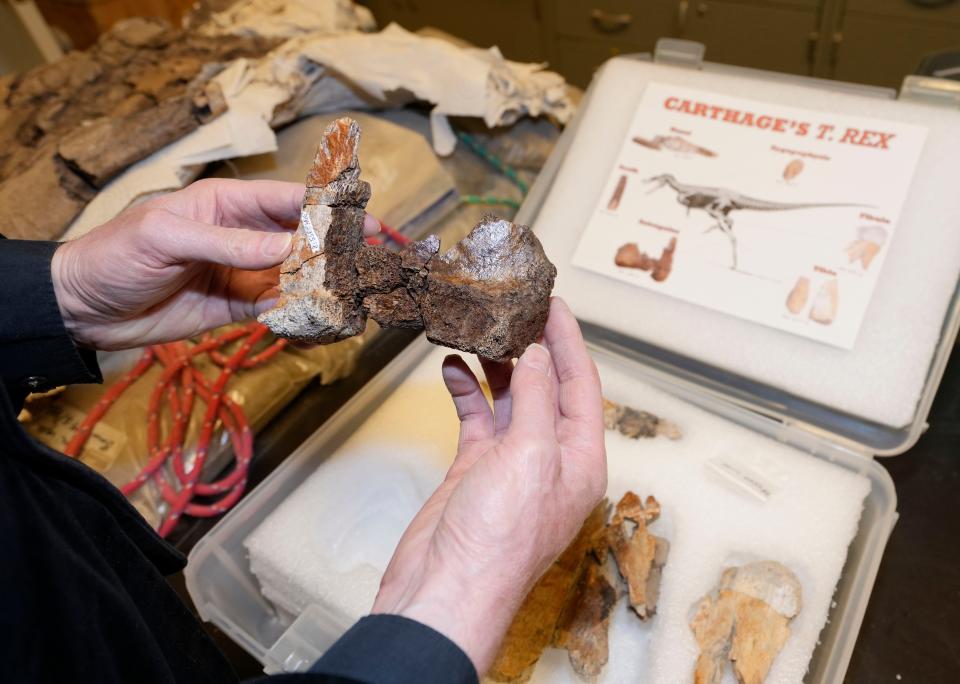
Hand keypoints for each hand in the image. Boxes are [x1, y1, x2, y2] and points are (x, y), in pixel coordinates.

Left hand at [51, 178, 379, 349]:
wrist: (81, 307)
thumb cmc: (115, 255)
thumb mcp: (168, 238)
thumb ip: (232, 244)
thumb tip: (292, 248)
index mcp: (227, 204)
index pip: (289, 200)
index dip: (329, 209)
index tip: (365, 219)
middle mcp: (242, 236)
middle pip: (302, 239)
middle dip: (338, 248)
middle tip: (374, 262)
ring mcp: (242, 273)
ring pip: (297, 275)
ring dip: (325, 283)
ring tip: (359, 292)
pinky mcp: (236, 308)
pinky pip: (279, 307)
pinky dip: (301, 312)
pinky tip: (323, 316)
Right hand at [372, 298, 606, 674]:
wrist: (445, 590)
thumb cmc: (497, 540)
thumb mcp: (530, 456)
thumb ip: (536, 400)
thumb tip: (538, 356)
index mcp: (580, 457)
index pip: (581, 385)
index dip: (568, 341)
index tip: (553, 304)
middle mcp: (550, 457)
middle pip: (547, 386)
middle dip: (531, 345)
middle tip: (514, 305)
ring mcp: (511, 463)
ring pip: (510, 398)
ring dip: (495, 364)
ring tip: (481, 327)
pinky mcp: (476, 468)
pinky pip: (475, 418)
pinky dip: (464, 390)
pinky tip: (450, 366)